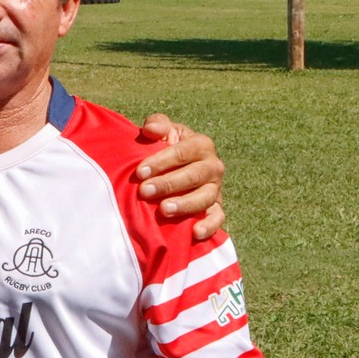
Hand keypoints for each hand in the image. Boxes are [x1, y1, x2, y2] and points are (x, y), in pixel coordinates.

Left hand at [137, 115, 225, 239]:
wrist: (173, 168)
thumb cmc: (163, 148)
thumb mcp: (162, 132)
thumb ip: (157, 124)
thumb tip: (150, 129)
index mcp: (201, 145)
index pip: (183, 152)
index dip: (161, 162)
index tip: (139, 173)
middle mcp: (213, 166)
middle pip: (194, 176)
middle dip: (168, 184)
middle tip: (145, 191)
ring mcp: (216, 188)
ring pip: (205, 197)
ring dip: (185, 204)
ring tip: (164, 210)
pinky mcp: (216, 208)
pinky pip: (218, 217)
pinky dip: (210, 226)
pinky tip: (195, 233)